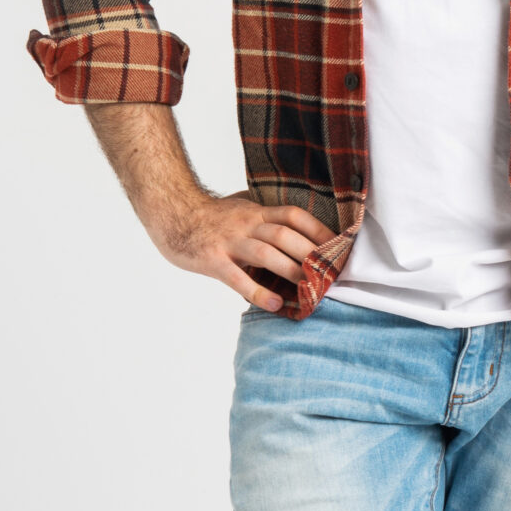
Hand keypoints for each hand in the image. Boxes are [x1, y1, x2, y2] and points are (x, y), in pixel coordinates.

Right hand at [150, 187, 335, 311]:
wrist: (172, 216)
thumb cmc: (210, 217)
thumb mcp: (241, 207)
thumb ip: (265, 214)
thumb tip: (295, 223)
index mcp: (256, 212)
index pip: (294, 215)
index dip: (318, 229)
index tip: (338, 246)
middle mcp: (246, 224)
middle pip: (285, 234)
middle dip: (311, 253)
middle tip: (332, 273)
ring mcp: (230, 242)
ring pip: (266, 254)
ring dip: (291, 271)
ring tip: (311, 289)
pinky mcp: (213, 260)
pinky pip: (238, 278)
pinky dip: (258, 292)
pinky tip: (276, 304)